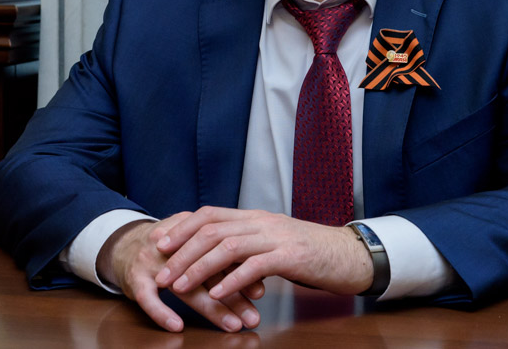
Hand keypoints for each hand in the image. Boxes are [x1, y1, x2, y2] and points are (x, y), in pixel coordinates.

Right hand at [96, 216, 264, 332]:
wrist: (126, 244)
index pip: (222, 254)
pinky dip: (162, 312)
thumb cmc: (170, 249)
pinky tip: (177, 326)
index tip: (261, 291)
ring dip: (212, 308)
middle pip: (210, 272)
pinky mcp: (135, 277)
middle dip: (234, 296)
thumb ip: (223, 258)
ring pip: (186, 287)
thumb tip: (258, 275)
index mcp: (193, 234)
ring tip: (234, 325)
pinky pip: (149, 297)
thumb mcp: (195, 245)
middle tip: (253, 316)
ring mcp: (153, 260)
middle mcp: (175, 245)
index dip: (242, 272)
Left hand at [153, 207, 373, 300]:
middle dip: (182, 252)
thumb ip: (246, 245)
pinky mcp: (290, 255)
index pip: (210, 213)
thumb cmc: (308, 253)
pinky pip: (255, 266)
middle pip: (212, 230)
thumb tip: (214, 256)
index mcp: (255, 216)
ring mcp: (276, 237)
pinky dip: (233, 281)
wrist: (347, 254)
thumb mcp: (272, 242)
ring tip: (181, 288)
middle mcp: (262, 221)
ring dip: (199, 268)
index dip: (182, 227)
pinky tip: (218, 295)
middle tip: (162, 273)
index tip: (160, 242)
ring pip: (228, 247)